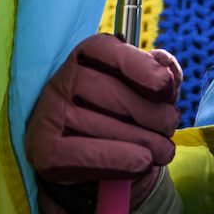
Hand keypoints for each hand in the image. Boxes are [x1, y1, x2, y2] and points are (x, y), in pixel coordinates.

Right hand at [26, 34, 181, 213]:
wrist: (95, 160)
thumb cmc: (125, 116)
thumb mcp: (145, 90)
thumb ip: (160, 74)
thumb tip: (166, 70)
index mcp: (85, 58)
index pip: (104, 50)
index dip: (138, 65)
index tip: (166, 85)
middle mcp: (61, 81)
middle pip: (110, 91)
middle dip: (153, 113)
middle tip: (169, 127)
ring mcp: (49, 114)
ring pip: (103, 126)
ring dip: (145, 142)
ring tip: (163, 151)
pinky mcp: (44, 148)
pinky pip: (83, 155)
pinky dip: (119, 161)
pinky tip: (143, 163)